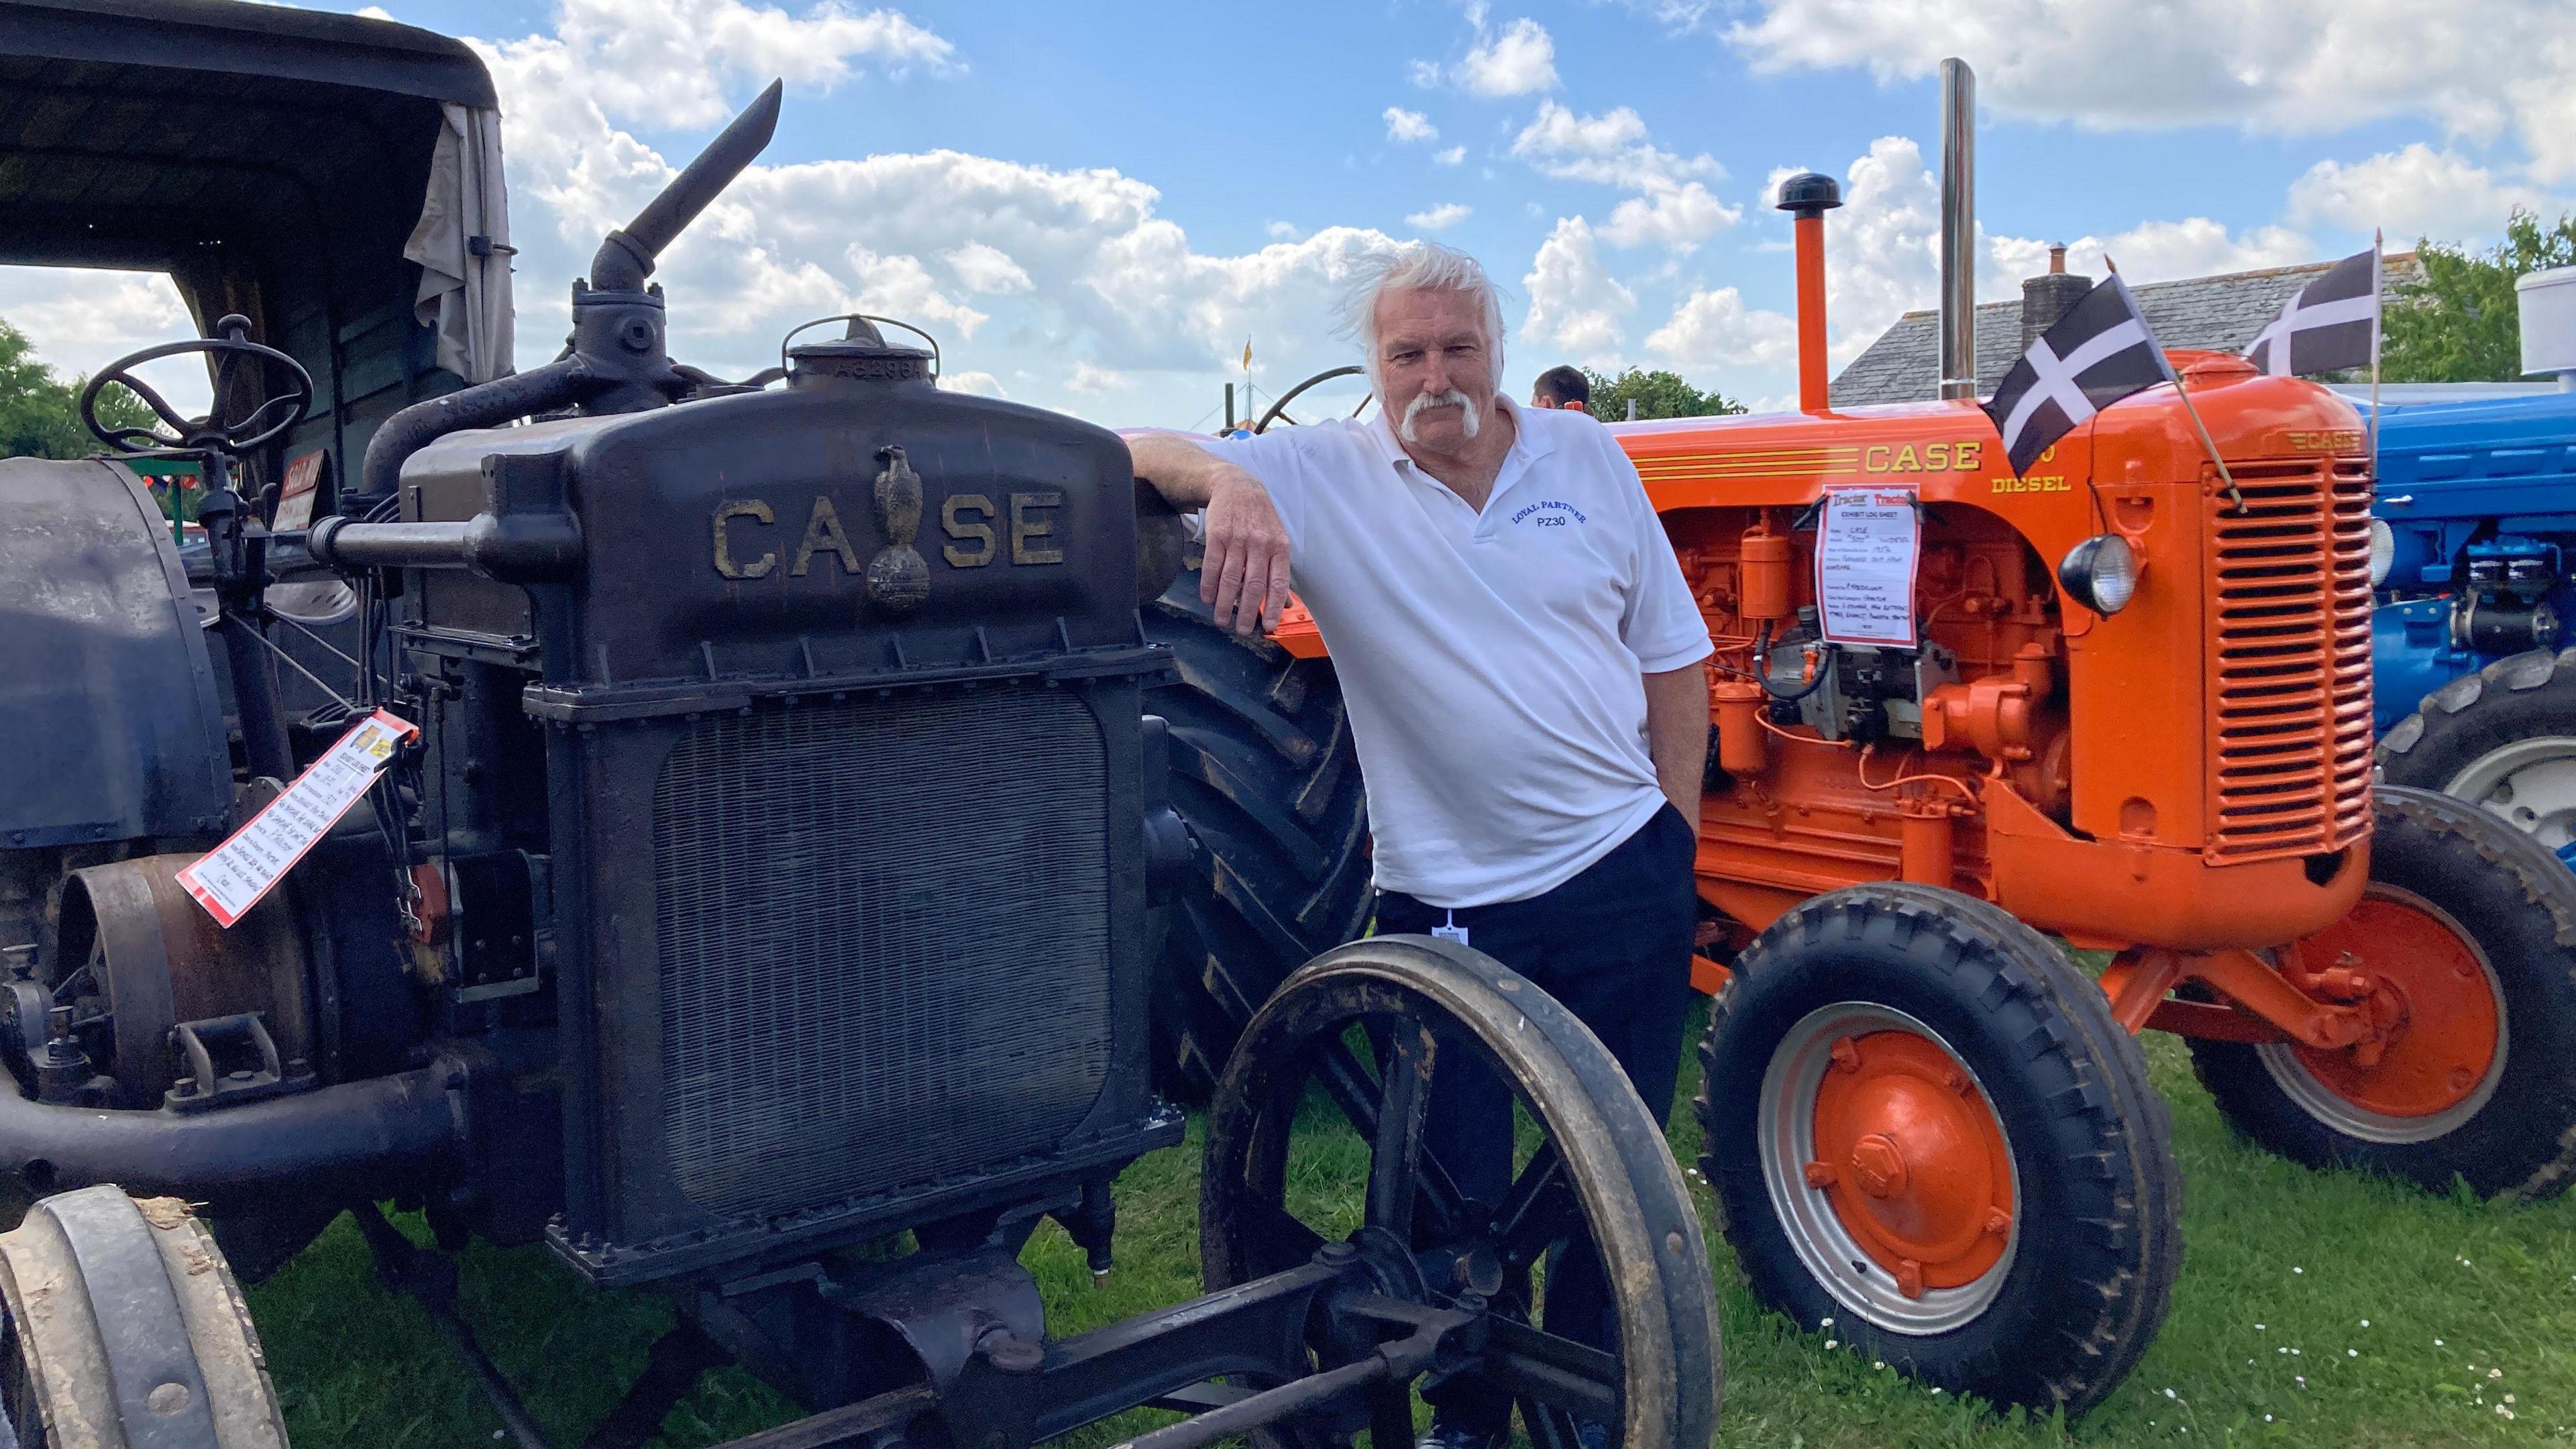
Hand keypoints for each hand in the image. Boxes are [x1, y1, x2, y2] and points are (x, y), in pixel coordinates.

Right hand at [1201, 466, 1292, 635]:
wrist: (1236, 486)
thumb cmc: (1260, 518)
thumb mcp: (1277, 540)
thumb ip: (1280, 572)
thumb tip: (1287, 604)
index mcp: (1279, 547)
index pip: (1278, 582)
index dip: (1273, 606)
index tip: (1268, 625)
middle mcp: (1260, 543)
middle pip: (1253, 584)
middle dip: (1247, 612)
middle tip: (1242, 630)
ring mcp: (1237, 539)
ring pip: (1231, 579)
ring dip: (1225, 604)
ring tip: (1222, 620)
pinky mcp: (1217, 535)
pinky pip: (1212, 565)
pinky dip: (1209, 585)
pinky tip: (1208, 599)